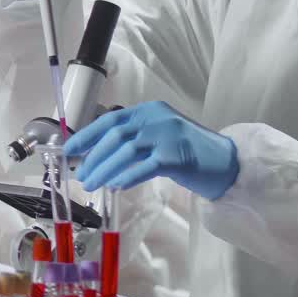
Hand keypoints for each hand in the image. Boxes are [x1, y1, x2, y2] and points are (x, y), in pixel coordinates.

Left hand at [65, 101, 239, 200]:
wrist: (227, 162)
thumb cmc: (189, 151)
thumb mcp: (159, 135)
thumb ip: (134, 138)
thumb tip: (97, 153)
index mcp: (149, 110)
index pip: (110, 120)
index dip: (87, 135)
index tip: (70, 149)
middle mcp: (157, 118)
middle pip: (115, 135)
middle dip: (93, 156)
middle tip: (81, 174)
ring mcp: (168, 135)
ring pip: (127, 150)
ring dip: (105, 169)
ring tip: (92, 183)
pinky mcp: (178, 156)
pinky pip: (146, 166)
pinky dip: (128, 176)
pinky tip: (116, 186)